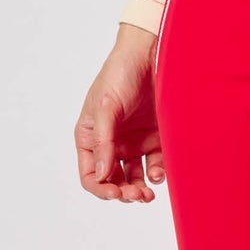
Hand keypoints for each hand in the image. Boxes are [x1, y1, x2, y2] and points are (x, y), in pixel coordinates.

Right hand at [75, 23, 164, 202]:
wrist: (152, 53)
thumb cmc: (120, 74)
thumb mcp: (106, 106)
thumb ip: (103, 141)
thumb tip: (101, 175)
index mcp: (91, 136)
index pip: (90, 174)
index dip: (101, 188)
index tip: (115, 192)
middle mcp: (111, 143)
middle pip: (113, 180)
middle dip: (123, 192)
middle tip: (138, 196)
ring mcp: (134, 142)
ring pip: (134, 177)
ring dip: (140, 189)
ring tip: (149, 193)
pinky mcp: (155, 138)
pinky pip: (155, 165)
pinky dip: (157, 173)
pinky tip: (160, 173)